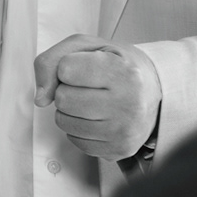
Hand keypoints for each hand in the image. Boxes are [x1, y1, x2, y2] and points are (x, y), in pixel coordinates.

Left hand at [33, 34, 161, 160]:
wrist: (155, 90)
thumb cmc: (118, 65)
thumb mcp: (88, 46)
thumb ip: (53, 60)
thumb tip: (40, 98)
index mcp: (123, 72)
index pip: (64, 69)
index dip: (68, 66)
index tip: (87, 66)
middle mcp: (128, 103)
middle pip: (62, 99)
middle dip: (67, 90)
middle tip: (89, 86)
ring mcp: (124, 130)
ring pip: (64, 122)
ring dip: (70, 111)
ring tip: (93, 101)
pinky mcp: (118, 150)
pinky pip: (75, 141)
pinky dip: (79, 128)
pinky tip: (97, 117)